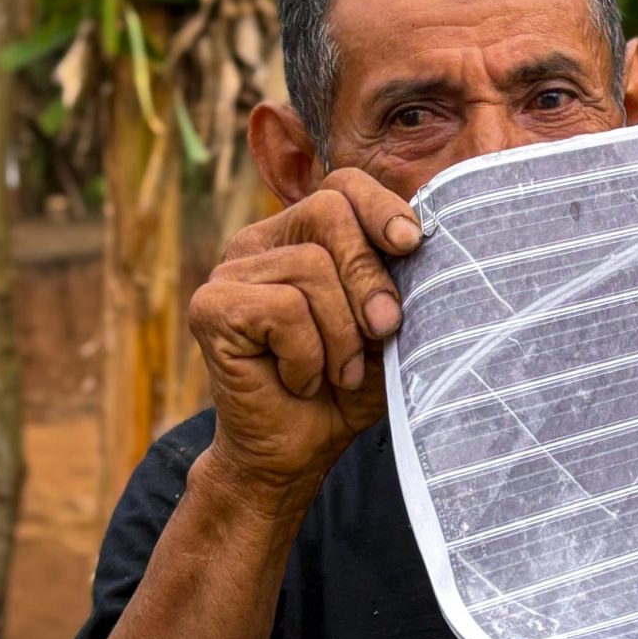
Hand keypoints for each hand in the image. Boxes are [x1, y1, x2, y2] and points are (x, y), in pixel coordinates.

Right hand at [187, 167, 421, 511]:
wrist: (297, 452)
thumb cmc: (347, 386)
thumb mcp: (388, 324)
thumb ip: (400, 277)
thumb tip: (426, 236)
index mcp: (300, 235)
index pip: (341, 185)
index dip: (381, 207)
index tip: (411, 245)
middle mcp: (259, 242)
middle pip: (329, 215)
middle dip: (370, 279)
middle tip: (384, 332)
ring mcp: (228, 272)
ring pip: (311, 268)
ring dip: (341, 335)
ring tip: (337, 373)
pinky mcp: (210, 307)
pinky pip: (284, 309)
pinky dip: (307, 355)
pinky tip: (299, 381)